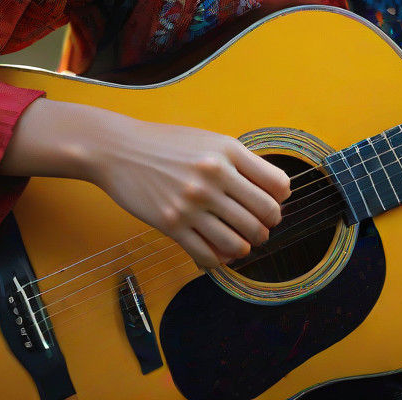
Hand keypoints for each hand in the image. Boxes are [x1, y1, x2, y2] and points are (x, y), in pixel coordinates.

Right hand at [87, 120, 291, 269]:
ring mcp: (193, 203)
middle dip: (267, 227)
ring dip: (246, 246)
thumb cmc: (168, 144)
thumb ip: (240, 162)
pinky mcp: (172, 225)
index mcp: (228, 151)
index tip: (274, 204)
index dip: (280, 199)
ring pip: (239, 241)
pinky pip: (208, 255)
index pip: (277, 184)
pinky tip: (219, 252)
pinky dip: (220, 259)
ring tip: (242, 243)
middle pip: (263, 215)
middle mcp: (214, 176)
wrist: (120, 150)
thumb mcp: (210, 141)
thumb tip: (274, 191)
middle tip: (261, 228)